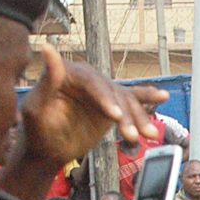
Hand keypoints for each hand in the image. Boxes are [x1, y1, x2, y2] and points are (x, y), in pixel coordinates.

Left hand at [19, 48, 165, 166]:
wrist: (49, 149)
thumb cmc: (38, 130)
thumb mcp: (37, 108)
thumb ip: (48, 80)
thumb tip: (48, 49)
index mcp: (67, 73)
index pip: (91, 82)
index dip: (105, 98)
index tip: (115, 116)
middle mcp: (87, 78)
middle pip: (114, 92)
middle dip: (126, 115)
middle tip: (132, 135)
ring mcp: (101, 92)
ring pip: (126, 101)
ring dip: (139, 118)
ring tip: (150, 135)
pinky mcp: (112, 104)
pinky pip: (132, 100)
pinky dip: (147, 98)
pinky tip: (163, 96)